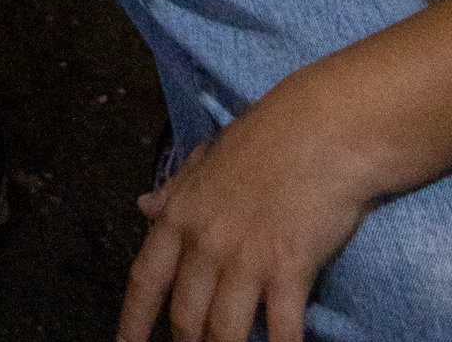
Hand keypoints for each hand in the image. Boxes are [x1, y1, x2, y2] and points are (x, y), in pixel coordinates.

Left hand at [116, 86, 375, 341]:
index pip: (145, 280)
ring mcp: (245, 259)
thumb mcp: (206, 159)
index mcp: (180, 215)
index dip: (132, 322)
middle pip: (185, 317)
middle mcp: (205, 243)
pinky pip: (280, 331)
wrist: (319, 130)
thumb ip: (174, 190)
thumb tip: (143, 207)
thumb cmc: (263, 140)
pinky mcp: (288, 271)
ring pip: (224, 333)